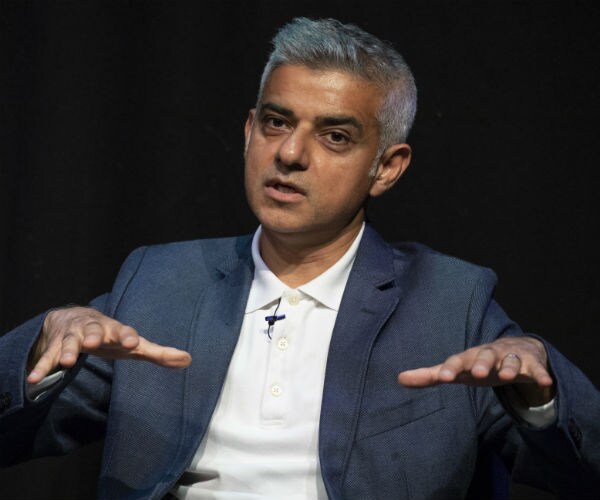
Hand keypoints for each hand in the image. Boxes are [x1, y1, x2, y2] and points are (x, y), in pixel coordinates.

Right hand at [27, 307, 191, 383]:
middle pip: (94, 330)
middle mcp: (94, 330)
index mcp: (116, 330)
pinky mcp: (55, 346)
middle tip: (93, 343)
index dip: (128, 336)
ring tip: (65, 361)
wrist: (74, 318)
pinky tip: (34, 379)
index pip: (124, 331)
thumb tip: (189, 360)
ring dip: (67, 350)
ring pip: (69, 341)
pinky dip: (40, 367)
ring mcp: (73, 336)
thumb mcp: (133, 345)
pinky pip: (46, 357)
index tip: (133, 343)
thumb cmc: (112, 336)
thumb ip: (158, 354)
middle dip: (94, 336)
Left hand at [398, 337, 554, 404]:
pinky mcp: (530, 364)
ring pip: (509, 360)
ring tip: (507, 375)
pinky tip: (544, 381)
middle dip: (481, 363)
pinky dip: (540, 373)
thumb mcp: (457, 370)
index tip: (445, 377)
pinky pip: (536, 369)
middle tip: (477, 372)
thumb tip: (399, 379)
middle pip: (484, 355)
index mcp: (469, 357)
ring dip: (508, 366)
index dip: (451, 368)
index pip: (458, 361)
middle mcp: (489, 354)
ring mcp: (510, 357)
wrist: (514, 351)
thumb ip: (430, 376)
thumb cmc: (478, 363)